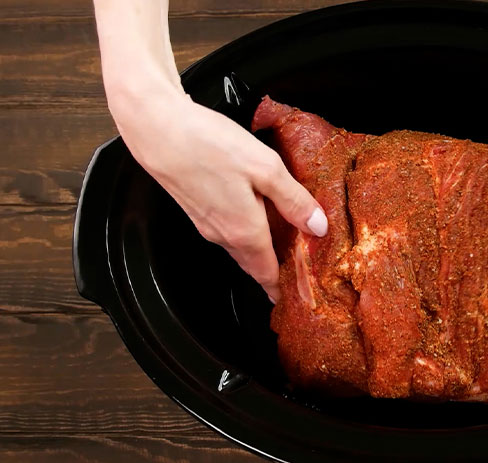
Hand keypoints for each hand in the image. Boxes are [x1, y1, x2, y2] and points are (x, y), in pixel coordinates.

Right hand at [109, 89, 326, 302]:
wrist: (157, 129)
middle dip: (273, 274)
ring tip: (281, 250)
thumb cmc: (210, 145)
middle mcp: (223, 235)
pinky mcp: (195, 208)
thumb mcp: (265, 168)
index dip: (283, 288)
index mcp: (244, 231)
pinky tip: (255, 217)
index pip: (268, 273)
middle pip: (253, 264)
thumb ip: (293, 200)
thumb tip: (319, 228)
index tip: (297, 298)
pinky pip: (226, 231)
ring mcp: (206, 223)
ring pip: (239, 247)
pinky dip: (244, 234)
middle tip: (294, 278)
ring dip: (259, 253)